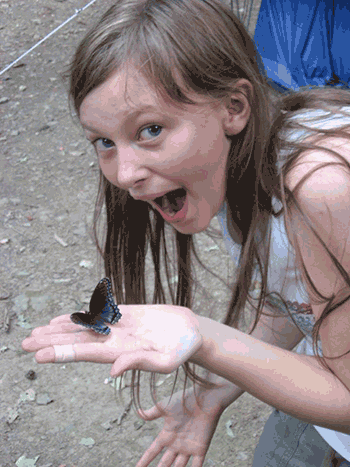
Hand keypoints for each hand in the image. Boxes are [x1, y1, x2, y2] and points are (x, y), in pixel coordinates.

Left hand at [21, 305, 201, 376]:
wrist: (191, 332)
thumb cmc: (182, 350)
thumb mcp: (165, 361)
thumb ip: (139, 363)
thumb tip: (112, 371)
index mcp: (120, 353)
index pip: (85, 353)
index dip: (62, 353)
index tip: (39, 354)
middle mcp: (114, 341)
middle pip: (77, 341)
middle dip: (52, 341)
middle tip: (25, 342)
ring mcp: (118, 327)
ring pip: (84, 327)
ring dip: (60, 329)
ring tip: (37, 331)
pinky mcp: (125, 314)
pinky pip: (98, 314)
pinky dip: (80, 315)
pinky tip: (64, 318)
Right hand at [136, 386, 223, 466]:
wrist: (204, 399)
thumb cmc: (184, 400)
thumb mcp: (164, 406)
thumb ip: (152, 412)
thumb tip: (138, 413)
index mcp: (167, 434)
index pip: (152, 451)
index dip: (145, 460)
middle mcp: (176, 444)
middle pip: (165, 463)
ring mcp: (188, 447)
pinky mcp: (201, 449)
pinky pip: (197, 466)